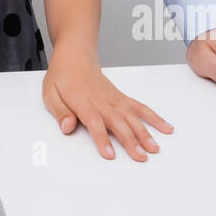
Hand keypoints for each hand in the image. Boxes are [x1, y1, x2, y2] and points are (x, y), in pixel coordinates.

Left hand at [42, 55, 173, 160]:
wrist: (75, 58)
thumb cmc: (62, 77)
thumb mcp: (50, 93)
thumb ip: (60, 112)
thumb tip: (67, 127)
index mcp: (83, 102)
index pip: (94, 122)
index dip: (102, 138)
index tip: (110, 154)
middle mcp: (102, 101)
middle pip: (118, 123)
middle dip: (130, 141)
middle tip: (141, 157)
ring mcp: (115, 100)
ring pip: (132, 117)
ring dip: (145, 133)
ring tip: (155, 148)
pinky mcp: (122, 98)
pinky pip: (140, 108)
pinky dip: (154, 117)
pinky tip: (166, 127)